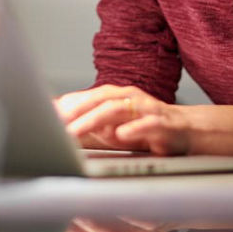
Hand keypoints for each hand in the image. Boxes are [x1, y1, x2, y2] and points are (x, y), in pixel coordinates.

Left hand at [54, 85, 191, 154]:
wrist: (186, 132)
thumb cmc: (145, 129)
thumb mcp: (114, 128)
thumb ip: (91, 125)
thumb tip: (62, 126)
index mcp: (117, 97)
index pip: (87, 97)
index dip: (66, 105)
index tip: (46, 115)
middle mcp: (130, 97)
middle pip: (97, 99)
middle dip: (74, 111)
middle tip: (56, 125)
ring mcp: (147, 109)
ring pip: (116, 109)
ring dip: (93, 120)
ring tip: (75, 132)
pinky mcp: (164, 124)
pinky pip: (147, 124)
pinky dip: (133, 128)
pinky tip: (120, 135)